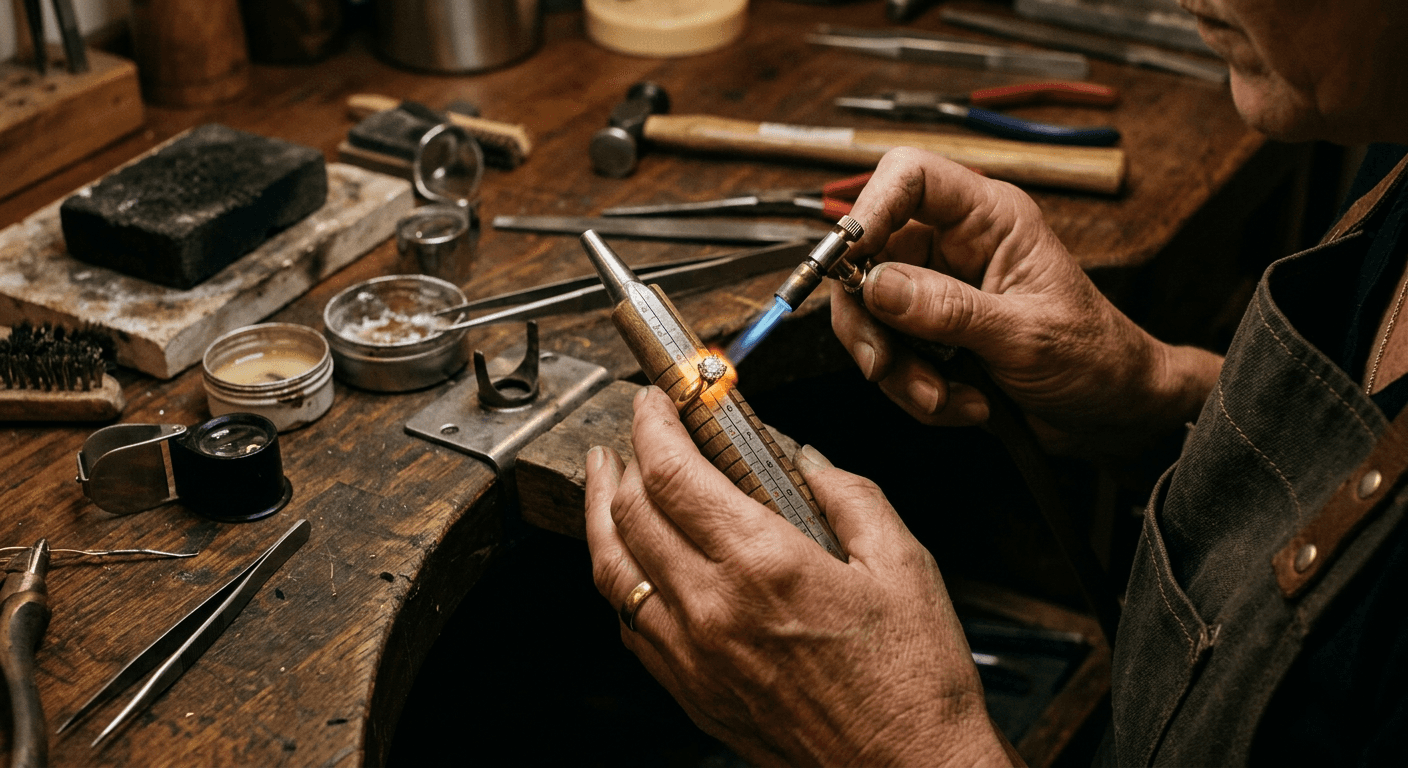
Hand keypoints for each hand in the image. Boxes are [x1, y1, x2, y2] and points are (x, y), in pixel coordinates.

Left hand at [585, 385, 1011, 766]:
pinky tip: (631, 560)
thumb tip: (804, 457)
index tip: (654, 399)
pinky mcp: (691, 691)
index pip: (673, 473)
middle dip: (624, 455)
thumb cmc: (912, 682)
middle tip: (635, 428)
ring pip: (612, 569)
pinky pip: (629, 625)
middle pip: (630, 513)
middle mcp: (713, 610)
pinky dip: (619, 579)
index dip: (651, 423)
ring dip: (600, 511)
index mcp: (764, 566)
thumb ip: (847, 495)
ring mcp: (693, 656)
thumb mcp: (903, 564)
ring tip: (605, 478)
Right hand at [835, 148, 1222, 454]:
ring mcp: (937, 292)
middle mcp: (954, 246)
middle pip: (868, 256)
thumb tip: (875, 285)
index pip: (909, 176)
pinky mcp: (929, 336)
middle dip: (869, 320)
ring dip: (897, 369)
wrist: (1113, 412)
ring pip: (869, 315)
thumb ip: (948, 310)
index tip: (847, 262)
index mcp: (989, 218)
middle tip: (883, 365)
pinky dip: (912, 390)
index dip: (869, 209)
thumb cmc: (1094, 358)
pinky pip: (887, 355)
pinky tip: (960, 405)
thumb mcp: (1025, 336)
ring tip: (943, 399)